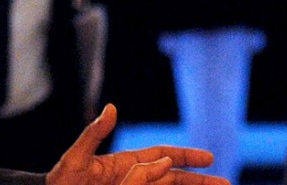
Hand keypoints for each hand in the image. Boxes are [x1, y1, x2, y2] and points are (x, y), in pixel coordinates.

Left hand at [46, 104, 229, 184]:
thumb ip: (94, 135)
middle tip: (226, 184)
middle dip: (199, 181)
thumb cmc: (59, 182)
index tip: (209, 159)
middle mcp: (132, 178)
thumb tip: (111, 108)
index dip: (186, 156)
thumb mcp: (75, 159)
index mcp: (124, 163)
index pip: (163, 156)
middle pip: (173, 178)